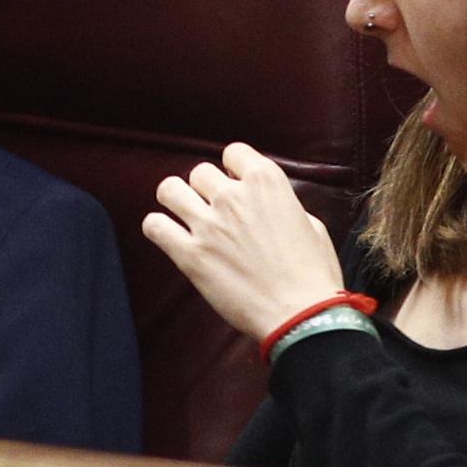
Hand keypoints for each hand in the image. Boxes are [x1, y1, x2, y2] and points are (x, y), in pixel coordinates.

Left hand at [143, 143, 345, 343]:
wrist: (301, 314)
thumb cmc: (312, 275)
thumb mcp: (311, 225)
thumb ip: (283, 206)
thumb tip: (270, 206)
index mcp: (266, 182)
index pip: (233, 151)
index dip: (233, 168)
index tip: (234, 182)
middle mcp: (233, 196)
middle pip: (200, 172)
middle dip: (206, 190)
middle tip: (213, 210)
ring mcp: (208, 224)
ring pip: (169, 190)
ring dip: (175, 201)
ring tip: (183, 215)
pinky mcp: (190, 255)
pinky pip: (154, 226)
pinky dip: (157, 228)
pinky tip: (167, 235)